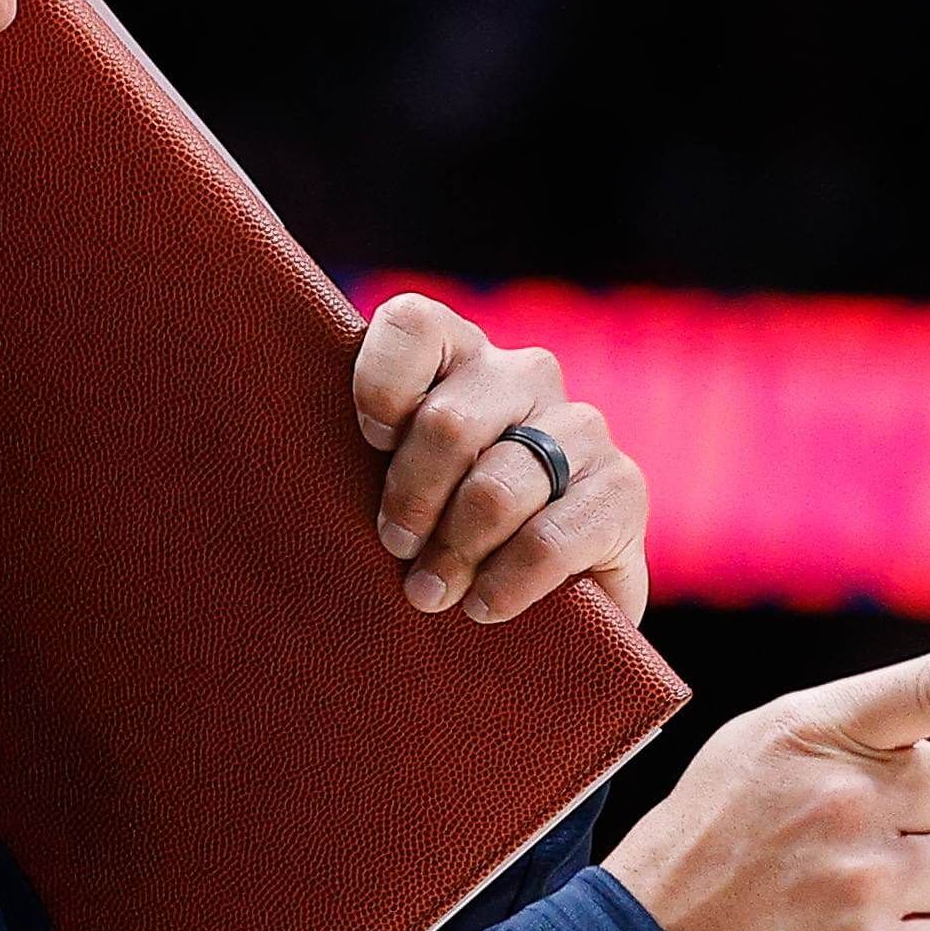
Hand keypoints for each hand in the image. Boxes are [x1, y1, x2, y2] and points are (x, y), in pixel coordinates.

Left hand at [350, 293, 651, 626]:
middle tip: (395, 549)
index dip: (380, 384)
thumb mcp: (400, 485)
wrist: (550, 605)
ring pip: (496, 487)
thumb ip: (371, 456)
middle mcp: (525, 375)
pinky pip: (549, 538)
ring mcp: (582, 428)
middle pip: (447, 423)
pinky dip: (505, 583)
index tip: (369, 443)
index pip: (413, 323)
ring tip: (432, 593)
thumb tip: (305, 466)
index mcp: (460, 354)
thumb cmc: (443, 532)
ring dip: (455, 552)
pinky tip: (484, 606)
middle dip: (411, 501)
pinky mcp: (624, 488)